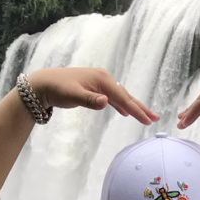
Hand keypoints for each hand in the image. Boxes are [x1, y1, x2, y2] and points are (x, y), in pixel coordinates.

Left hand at [27, 67, 158, 125]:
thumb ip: (90, 100)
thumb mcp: (73, 95)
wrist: (44, 84)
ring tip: (146, 116)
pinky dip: (121, 105)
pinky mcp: (95, 88)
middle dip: (140, 108)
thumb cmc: (58, 89)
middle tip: (155, 119)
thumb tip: (106, 102)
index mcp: (102, 79)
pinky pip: (113, 97)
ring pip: (121, 96)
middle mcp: (104, 78)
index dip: (136, 110)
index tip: (147, 121)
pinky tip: (125, 112)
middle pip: (126, 96)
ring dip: (133, 107)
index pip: (122, 97)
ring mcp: (100, 83)